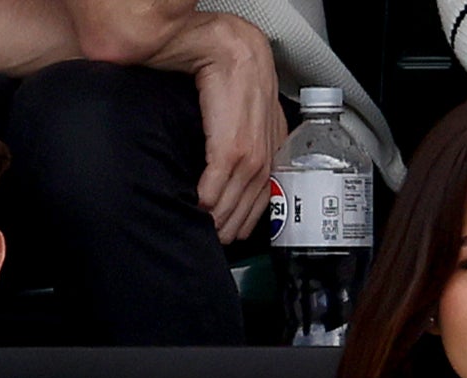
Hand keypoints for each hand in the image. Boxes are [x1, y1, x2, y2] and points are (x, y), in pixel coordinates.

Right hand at [161, 13, 285, 242]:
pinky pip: (214, 188)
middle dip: (225, 229)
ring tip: (197, 229)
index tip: (227, 235)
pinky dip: (203, 202)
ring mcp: (250, 155)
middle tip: (208, 239)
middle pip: (245, 211)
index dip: (243, 223)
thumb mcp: (252, 113)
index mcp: (273, 151)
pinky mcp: (229, 148)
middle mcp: (265, 157)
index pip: (262, 202)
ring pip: (230, 204)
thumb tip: (231, 165)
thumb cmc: (233, 75)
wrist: (225, 48)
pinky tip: (194, 208)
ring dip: (212, 221)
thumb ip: (247, 140)